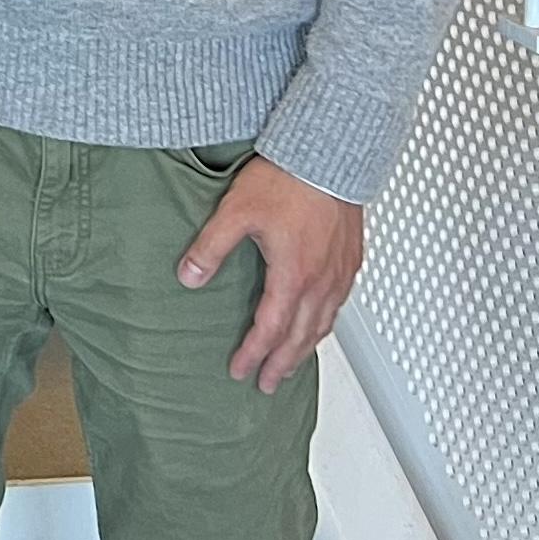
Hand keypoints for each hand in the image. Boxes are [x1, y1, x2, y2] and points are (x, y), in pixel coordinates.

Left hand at [177, 155, 363, 394]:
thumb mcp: (235, 212)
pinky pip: (340, 304)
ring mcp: (340, 271)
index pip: (271, 329)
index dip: (254, 354)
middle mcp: (322, 280)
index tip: (240, 371)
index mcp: (294, 275)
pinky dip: (326, 323)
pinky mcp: (350, 258)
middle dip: (283, 364)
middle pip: (302, 336)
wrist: (329, 154)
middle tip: (269, 384)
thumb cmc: (286, 179)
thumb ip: (210, 248)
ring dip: (306, 348)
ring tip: (292, 364)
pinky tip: (319, 322)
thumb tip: (188, 278)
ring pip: (325, 323)